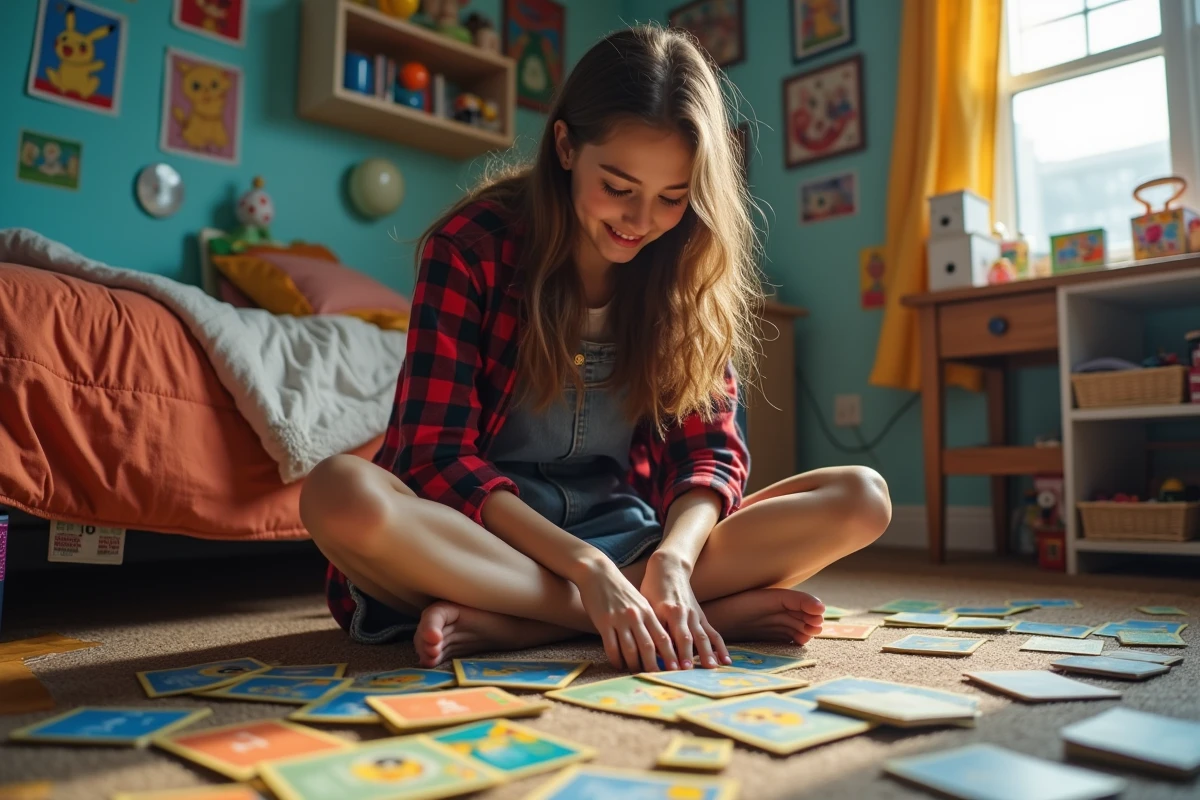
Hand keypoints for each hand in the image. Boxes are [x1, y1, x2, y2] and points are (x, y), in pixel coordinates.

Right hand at [573, 559, 678, 672]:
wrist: (598, 573)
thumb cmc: (621, 590)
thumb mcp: (640, 602)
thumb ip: (649, 619)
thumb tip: (660, 642)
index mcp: (647, 611)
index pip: (663, 637)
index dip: (671, 654)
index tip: (677, 668)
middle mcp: (636, 616)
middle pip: (649, 646)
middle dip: (655, 665)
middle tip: (659, 678)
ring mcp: (619, 619)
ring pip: (630, 649)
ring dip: (634, 664)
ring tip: (637, 673)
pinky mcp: (604, 622)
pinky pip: (611, 646)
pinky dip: (616, 659)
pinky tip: (618, 665)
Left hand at [640, 552, 730, 669]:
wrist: (669, 569)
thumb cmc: (653, 589)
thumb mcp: (647, 605)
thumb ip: (652, 626)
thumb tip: (652, 652)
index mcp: (669, 611)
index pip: (671, 635)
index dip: (673, 652)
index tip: (673, 668)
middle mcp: (684, 614)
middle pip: (689, 637)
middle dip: (689, 656)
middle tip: (690, 672)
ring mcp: (696, 616)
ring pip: (703, 637)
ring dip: (708, 653)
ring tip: (712, 668)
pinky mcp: (702, 617)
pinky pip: (713, 633)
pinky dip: (720, 647)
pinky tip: (726, 661)